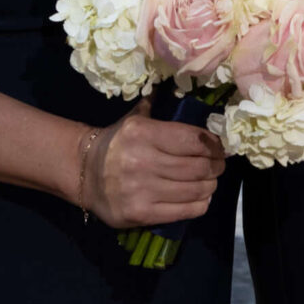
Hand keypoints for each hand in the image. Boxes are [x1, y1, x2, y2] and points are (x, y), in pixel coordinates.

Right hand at [80, 103, 225, 229]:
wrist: (83, 173)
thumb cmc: (117, 143)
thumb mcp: (134, 119)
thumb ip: (160, 106)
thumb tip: (185, 89)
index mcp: (142, 133)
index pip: (195, 140)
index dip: (215, 145)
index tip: (219, 148)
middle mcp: (141, 162)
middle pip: (199, 167)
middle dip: (216, 166)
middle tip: (218, 165)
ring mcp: (140, 190)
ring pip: (196, 189)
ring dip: (211, 185)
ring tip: (210, 181)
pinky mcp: (141, 214)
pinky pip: (186, 211)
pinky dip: (200, 204)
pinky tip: (200, 197)